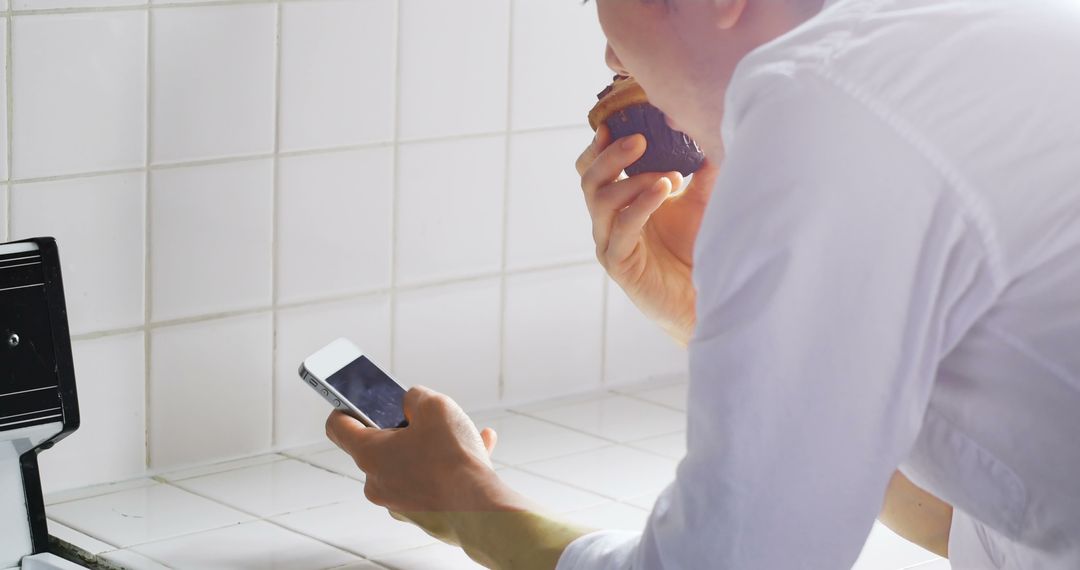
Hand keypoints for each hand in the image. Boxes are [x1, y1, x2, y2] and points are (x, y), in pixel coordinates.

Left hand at [326, 387, 503, 528]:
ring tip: (463, 433)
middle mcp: (377, 482)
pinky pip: (430, 481)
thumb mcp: (434, 406)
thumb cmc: (454, 460)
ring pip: (411, 463)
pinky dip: (447, 466)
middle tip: (426, 419)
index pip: (338, 427)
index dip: (346, 407)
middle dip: (403, 428)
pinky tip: (478, 448)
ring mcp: (399, 502)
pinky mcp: (422, 514)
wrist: (482, 510)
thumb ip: (414, 397)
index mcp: (369, 454)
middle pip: (379, 446)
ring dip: (431, 445)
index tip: (360, 401)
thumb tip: (411, 402)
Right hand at [577, 125, 721, 344]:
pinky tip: (665, 188)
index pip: (593, 168)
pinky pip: (622, 227)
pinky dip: (641, 203)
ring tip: (669, 175)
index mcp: (619, 203)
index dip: (598, 145)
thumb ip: (699, 170)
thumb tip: (707, 128)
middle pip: (588, 179)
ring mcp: (610, 243)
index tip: (616, 122)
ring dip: (632, 179)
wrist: (705, 298)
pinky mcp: (619, 264)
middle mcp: (608, 222)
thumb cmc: (697, 250)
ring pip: (601, 200)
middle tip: (640, 139)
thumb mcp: (699, 201)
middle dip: (610, 155)